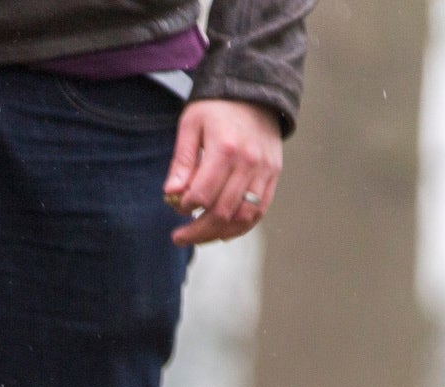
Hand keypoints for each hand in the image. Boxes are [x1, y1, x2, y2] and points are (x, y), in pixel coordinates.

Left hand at [163, 99, 282, 245]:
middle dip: (197, 230)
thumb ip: (181, 161)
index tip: (176, 206)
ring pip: (243, 217)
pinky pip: (259, 211)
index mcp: (225, 149)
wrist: (255, 92)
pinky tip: (222, 231)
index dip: (185, 207)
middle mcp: (249, 162)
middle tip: (178, 237)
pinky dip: (240, 226)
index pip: (202, 195)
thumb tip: (170, 195)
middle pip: (222, 212)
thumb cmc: (216, 108)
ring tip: (199, 236)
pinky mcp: (274, 174)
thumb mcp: (190, 125)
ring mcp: (265, 170)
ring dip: (218, 233)